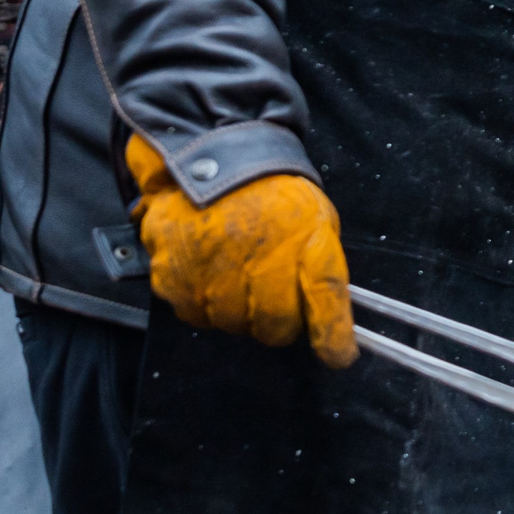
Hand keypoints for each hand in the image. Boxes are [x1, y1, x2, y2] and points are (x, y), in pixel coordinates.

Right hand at [126, 136, 355, 367]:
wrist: (209, 158)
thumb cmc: (269, 191)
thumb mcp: (314, 218)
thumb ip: (322, 266)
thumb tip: (328, 317)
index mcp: (303, 243)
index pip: (325, 304)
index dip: (334, 338)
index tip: (339, 355)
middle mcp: (259, 263)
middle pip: (274, 329)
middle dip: (279, 321)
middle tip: (273, 293)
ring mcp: (213, 274)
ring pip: (233, 326)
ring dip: (239, 310)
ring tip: (237, 272)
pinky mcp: (174, 279)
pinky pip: (196, 315)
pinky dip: (204, 302)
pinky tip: (209, 271)